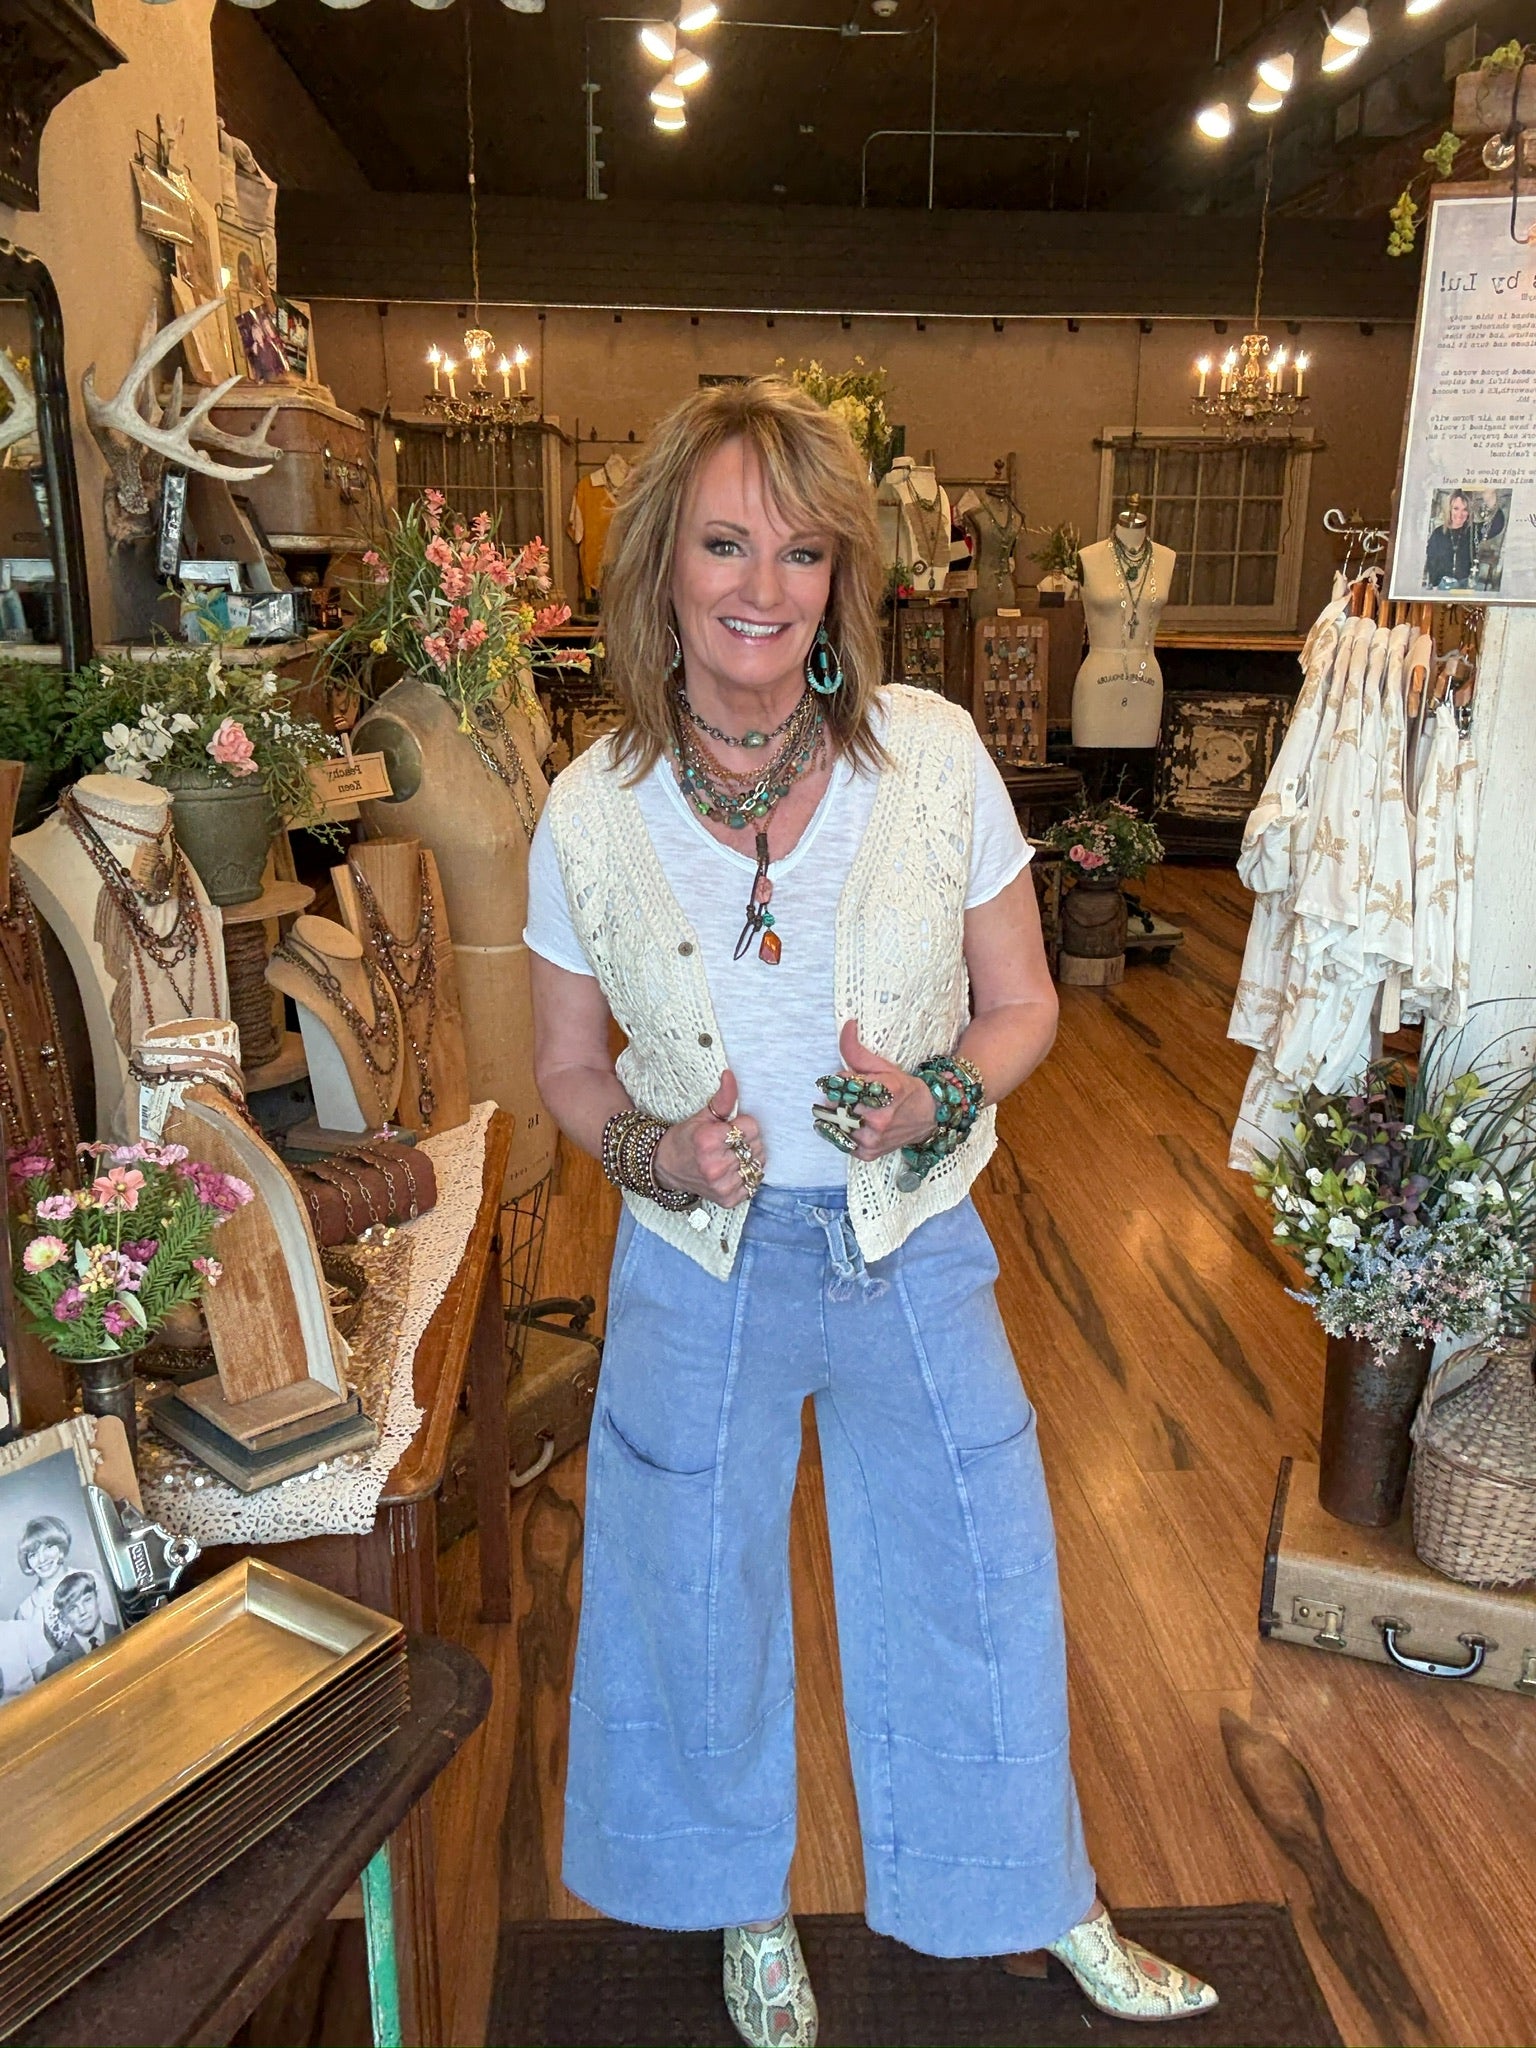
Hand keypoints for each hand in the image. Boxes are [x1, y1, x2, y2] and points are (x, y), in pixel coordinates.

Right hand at [653, 1070, 764, 1207]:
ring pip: (758, 1163)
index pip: (751, 1127)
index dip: (742, 1124)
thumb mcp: (702, 1116)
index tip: (729, 1127)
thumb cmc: (686, 1139)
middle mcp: (715, 1166)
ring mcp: (722, 1186)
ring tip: (730, 1155)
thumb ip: (722, 1098)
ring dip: (749, 1157)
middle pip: (756, 1145)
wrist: (667, 1168)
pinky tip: (731, 1170)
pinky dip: (747, 1175)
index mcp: (708, 1141)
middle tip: (729, 1142)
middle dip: (747, 1140)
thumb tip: (730, 1075)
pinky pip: (754, 1182)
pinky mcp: (728, 1200)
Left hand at [825, 1019, 939, 1161]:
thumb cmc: (903, 1089)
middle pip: (836, 1106)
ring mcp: (874, 1139)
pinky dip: (842, 1132)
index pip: (842, 1085)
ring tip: (851, 1110)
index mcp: (885, 1092)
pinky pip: (841, 1142)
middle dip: (836, 1099)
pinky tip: (854, 1125)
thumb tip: (847, 1024)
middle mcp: (880, 1119)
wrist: (928, 1117)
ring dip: (837, 1116)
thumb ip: (858, 1049)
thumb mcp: (883, 1067)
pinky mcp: (868, 1154)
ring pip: (836, 1125)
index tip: (844, 1080)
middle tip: (847, 1096)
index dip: (839, 1081)